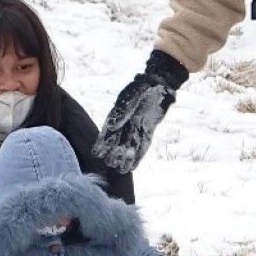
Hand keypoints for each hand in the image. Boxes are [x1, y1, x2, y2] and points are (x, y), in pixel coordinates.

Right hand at [94, 50, 188, 173]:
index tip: (97, 154)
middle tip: (110, 164)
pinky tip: (133, 167)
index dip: (102, 144)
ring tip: (121, 170)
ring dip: (125, 159)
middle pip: (117, 142)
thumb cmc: (141, 88)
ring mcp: (136, 129)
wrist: (158, 85)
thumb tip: (113, 127)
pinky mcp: (148, 132)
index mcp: (116, 116)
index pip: (106, 133)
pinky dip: (138, 157)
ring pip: (129, 147)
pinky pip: (142, 146)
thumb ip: (121, 114)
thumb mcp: (129, 99)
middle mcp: (125, 124)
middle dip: (113, 154)